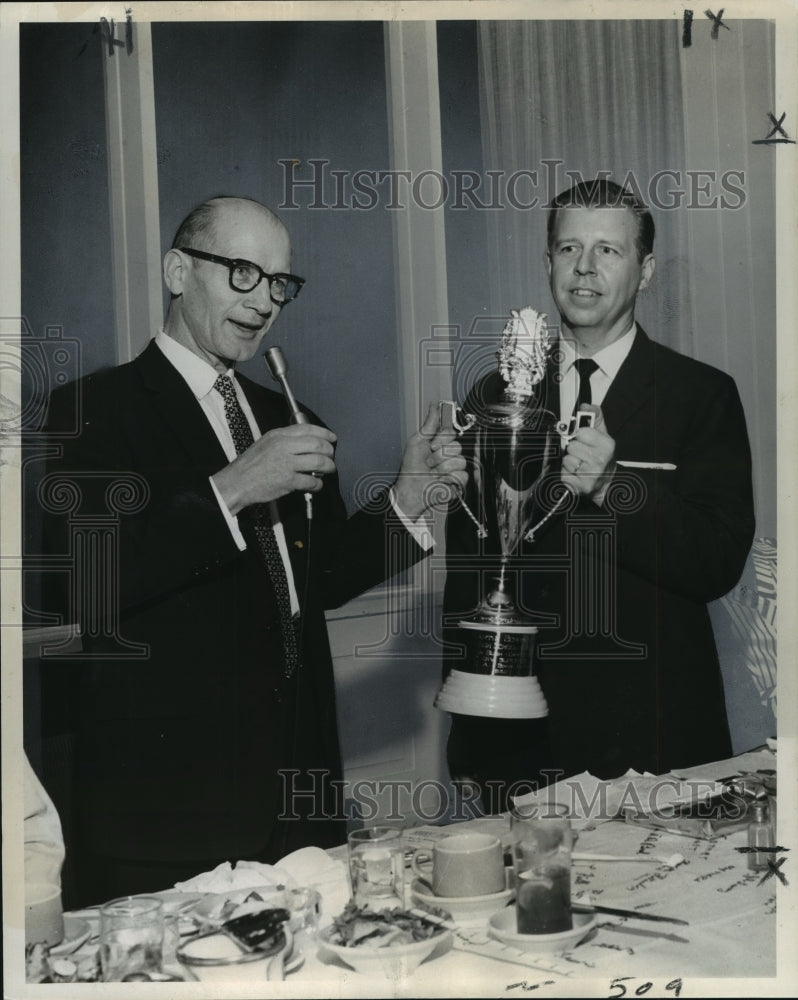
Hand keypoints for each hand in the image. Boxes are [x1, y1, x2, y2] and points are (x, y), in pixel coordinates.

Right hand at [212, 423, 336, 513]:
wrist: (237, 482)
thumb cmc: (250, 466)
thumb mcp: (265, 443)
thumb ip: (285, 440)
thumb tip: (306, 442)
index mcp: (278, 435)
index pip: (308, 428)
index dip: (324, 433)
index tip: (332, 438)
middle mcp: (283, 446)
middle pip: (317, 444)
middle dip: (329, 451)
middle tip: (331, 457)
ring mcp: (286, 463)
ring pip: (319, 462)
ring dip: (328, 467)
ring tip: (328, 470)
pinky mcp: (288, 481)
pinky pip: (312, 481)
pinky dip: (318, 484)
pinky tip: (316, 485)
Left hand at [393, 403, 467, 519]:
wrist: (411, 489)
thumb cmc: (411, 468)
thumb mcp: (417, 442)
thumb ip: (429, 424)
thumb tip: (435, 406)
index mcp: (440, 443)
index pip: (451, 432)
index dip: (442, 438)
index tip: (432, 445)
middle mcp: (450, 453)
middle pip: (456, 445)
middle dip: (439, 455)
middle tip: (429, 462)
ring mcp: (456, 467)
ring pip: (459, 460)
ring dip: (442, 468)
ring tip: (433, 473)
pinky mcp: (460, 481)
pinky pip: (462, 474)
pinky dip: (448, 478)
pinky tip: (440, 481)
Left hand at [561, 404, 616, 498]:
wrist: (605, 482)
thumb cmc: (601, 456)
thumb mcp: (602, 434)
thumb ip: (594, 416)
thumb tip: (585, 405)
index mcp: (607, 444)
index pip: (581, 432)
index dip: (579, 435)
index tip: (584, 440)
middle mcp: (601, 460)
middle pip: (572, 446)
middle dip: (574, 449)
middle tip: (582, 454)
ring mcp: (591, 475)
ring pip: (567, 459)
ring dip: (570, 462)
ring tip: (580, 464)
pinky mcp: (580, 486)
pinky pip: (563, 474)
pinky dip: (567, 474)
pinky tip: (576, 474)